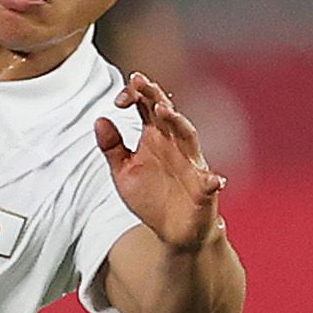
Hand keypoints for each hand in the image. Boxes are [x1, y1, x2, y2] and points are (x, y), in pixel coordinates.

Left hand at [96, 73, 223, 251]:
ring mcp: (191, 165)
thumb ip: (112, 147)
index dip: (135, 96)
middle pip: (167, 114)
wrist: (173, 230)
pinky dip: (212, 181)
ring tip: (164, 110)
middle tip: (141, 82)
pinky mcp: (204, 190)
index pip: (146, 107)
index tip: (119, 97)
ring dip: (177, 122)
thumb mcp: (123, 172)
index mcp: (155, 138)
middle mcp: (175, 145)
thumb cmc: (150, 197)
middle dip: (155, 96)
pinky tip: (213, 180)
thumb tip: (99, 118)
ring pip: (188, 137)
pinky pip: (210, 183)